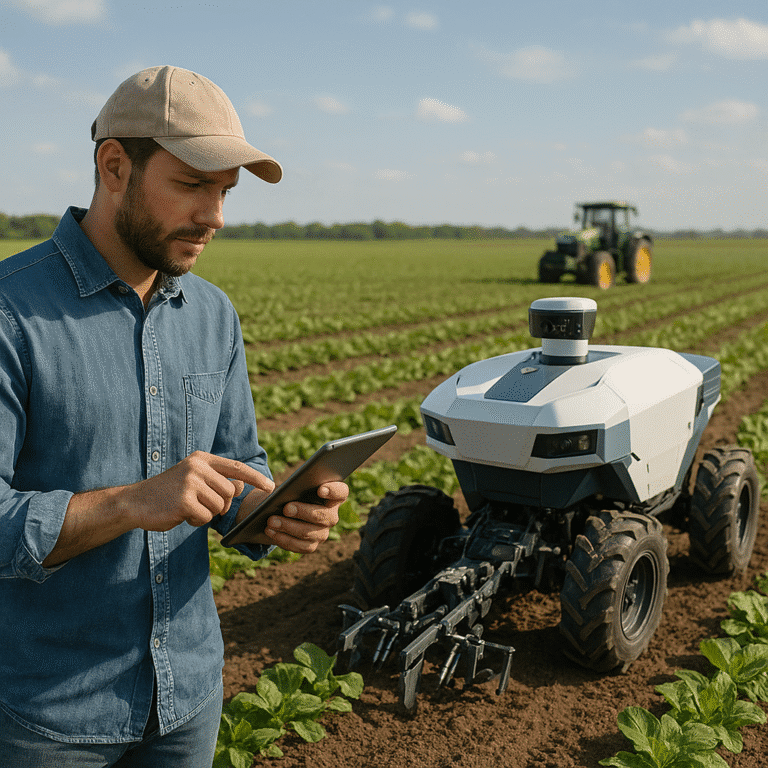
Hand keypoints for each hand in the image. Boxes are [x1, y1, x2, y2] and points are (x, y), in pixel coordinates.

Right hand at [127, 451, 274, 530]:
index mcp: (202, 459)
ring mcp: (191, 482)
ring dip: (206, 513)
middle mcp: (198, 467)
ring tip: (187, 508)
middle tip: (200, 505)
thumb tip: (241, 486)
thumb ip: (217, 481)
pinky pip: (205, 517)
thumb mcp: (194, 480)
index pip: (236, 467)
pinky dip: (196, 521)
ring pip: (219, 506)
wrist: (134, 502)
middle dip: (220, 504)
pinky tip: (180, 514)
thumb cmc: (168, 493)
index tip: (271, 487)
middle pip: (229, 492)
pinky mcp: (185, 500)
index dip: (256, 478)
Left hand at [237, 481, 348, 553]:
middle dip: (303, 512)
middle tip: (286, 508)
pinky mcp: (312, 545)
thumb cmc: (290, 493)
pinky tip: (271, 532)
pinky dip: (283, 538)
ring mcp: (323, 533)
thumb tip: (282, 492)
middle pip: (323, 515)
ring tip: (271, 521)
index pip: (341, 492)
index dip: (333, 491)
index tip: (320, 489)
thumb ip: (294, 486)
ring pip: (308, 532)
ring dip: (288, 527)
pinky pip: (299, 546)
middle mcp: (331, 516)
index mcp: (331, 496)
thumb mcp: (293, 486)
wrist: (280, 511)